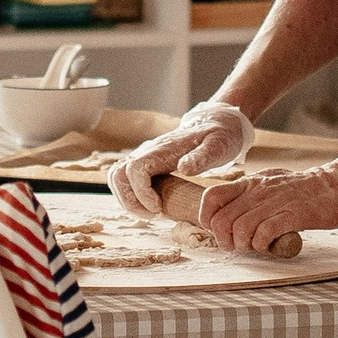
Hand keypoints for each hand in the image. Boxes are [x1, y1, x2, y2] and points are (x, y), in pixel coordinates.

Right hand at [105, 101, 252, 215]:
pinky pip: (126, 179)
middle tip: (153, 215)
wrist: (216, 122)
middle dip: (130, 201)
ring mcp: (145, 156)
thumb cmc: (219, 136)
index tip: (158, 207)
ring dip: (127, 200)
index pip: (135, 169)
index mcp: (163, 149)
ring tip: (151, 213)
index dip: (141, 192)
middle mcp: (148, 151)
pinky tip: (151, 206)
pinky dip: (131, 196)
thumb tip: (184, 168)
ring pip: (117, 177)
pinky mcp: (147, 162)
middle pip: (118, 174)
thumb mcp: (218, 146)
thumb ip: (202, 157)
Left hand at [193, 162, 337, 253]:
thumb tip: (231, 211)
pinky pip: (264, 233)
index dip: (207, 219)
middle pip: (222, 219)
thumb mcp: (271, 183)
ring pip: (240, 228)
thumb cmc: (304, 190)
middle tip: (236, 246)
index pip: (212, 196)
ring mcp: (275, 202)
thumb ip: (251, 194)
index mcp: (251, 183)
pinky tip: (271, 245)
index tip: (218, 231)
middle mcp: (258, 191)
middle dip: (224, 240)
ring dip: (244, 245)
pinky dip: (262, 245)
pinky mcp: (292, 215)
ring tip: (255, 247)